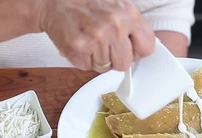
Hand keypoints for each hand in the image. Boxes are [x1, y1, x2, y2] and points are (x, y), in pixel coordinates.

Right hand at [38, 0, 154, 71]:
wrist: (55, 1)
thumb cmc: (87, 4)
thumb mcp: (118, 6)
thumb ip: (133, 26)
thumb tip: (142, 48)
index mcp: (129, 14)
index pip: (147, 48)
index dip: (136, 51)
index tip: (128, 48)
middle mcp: (115, 25)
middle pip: (125, 63)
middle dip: (115, 58)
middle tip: (104, 44)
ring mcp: (97, 37)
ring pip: (105, 67)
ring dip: (97, 57)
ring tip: (89, 39)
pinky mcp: (79, 47)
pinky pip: (88, 67)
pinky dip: (83, 59)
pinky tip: (80, 42)